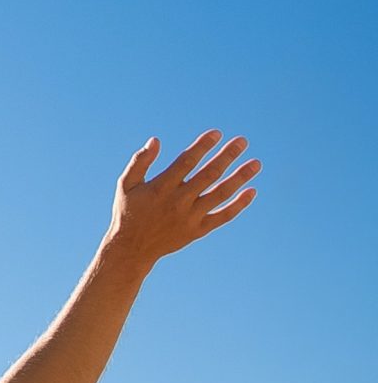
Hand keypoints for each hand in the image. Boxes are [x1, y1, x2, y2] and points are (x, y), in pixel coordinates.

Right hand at [108, 130, 259, 264]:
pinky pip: (223, 216)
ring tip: (256, 163)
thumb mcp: (125, 184)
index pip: (186, 162)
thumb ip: (139, 162)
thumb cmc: (128, 211)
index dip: (202, 146)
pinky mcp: (197, 230)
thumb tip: (156, 140)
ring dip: (240, 177)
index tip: (217, 133)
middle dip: (227, 156)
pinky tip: (252, 191)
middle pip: (209, 174)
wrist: (131, 248)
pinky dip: (238, 204)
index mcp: (161, 187)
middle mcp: (178, 201)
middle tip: (243, 141)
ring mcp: (190, 217)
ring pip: (221, 194)